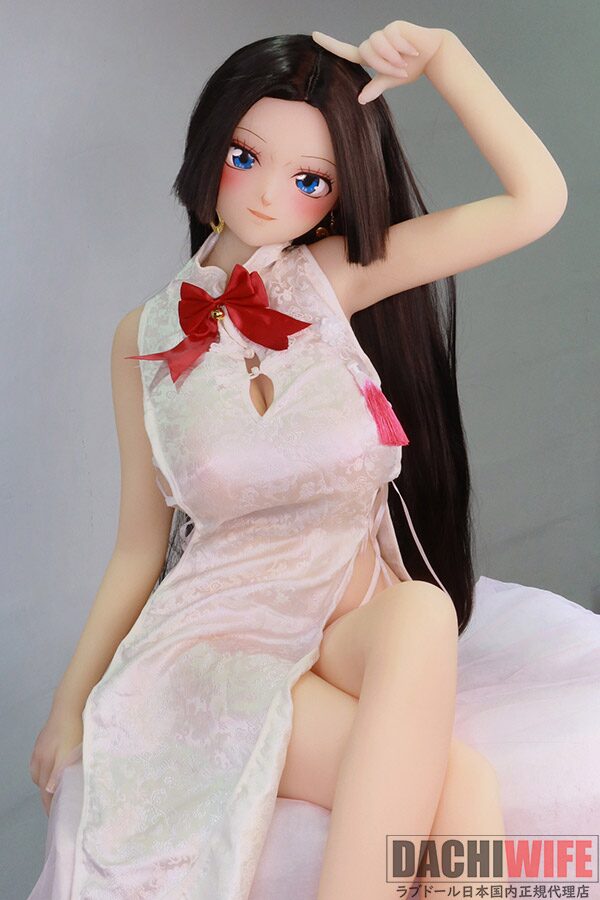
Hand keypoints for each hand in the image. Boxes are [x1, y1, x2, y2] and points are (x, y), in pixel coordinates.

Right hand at [29, 708, 82, 815]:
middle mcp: (40, 758)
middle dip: (47, 798)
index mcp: (47, 762)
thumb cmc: (76, 728)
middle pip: (41, 785)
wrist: (69, 704)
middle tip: (57, 808)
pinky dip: (42, 772)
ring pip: (38, 775)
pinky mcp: (41, 743)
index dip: (51, 805)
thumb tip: (49, 790)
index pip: (46, 792)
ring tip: (54, 793)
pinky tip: (51, 771)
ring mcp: (39, 750)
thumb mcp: (72, 751)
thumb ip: (60, 771)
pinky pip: (38, 764)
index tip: (57, 816)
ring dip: (44, 785)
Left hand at [311, 20, 445, 103]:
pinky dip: (402, 48)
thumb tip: (360, 100)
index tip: (314, 35)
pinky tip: (413, 51)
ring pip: (377, 45)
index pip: (346, 51)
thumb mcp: (392, 79)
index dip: (330, 44)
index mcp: (371, 56)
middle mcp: (374, 43)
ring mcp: (384, 33)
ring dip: (392, 57)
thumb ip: (375, 86)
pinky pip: (391, 39)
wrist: (433, 54)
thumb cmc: (412, 67)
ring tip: (407, 61)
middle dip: (383, 64)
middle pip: (366, 52)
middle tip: (400, 70)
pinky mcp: (394, 26)